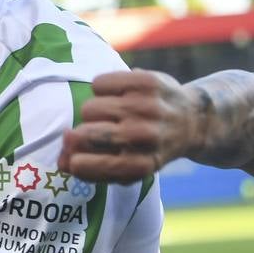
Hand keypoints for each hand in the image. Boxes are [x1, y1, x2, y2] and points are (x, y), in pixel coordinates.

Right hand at [59, 69, 204, 183]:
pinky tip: (117, 95)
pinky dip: (102, 89)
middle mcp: (144, 137)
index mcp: (139, 165)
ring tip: (110, 114)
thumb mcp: (127, 168)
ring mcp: (146, 107)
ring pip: (89, 108)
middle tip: (96, 133)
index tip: (76, 158)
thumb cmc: (148, 148)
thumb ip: (92, 169)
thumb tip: (61, 163)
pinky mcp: (147, 82)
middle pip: (84, 134)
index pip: (85, 165)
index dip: (74, 161)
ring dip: (93, 112)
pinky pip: (99, 83)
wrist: (193, 122)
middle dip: (80, 135)